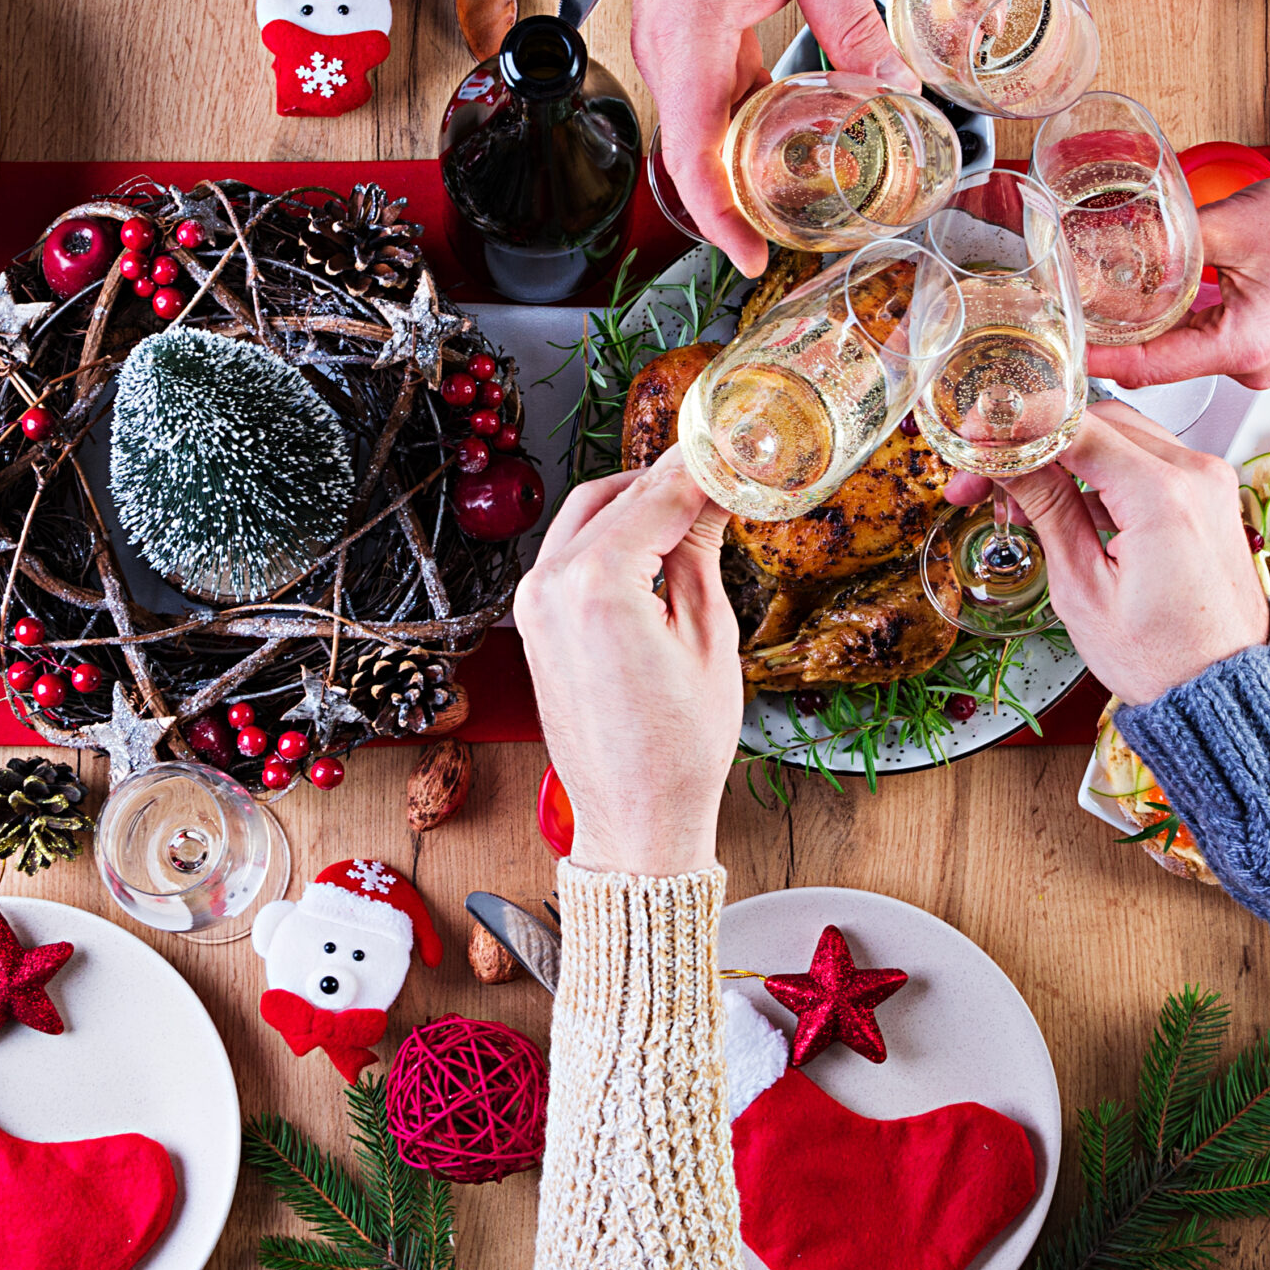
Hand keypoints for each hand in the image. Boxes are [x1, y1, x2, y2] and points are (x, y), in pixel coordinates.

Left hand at [513, 451, 739, 875]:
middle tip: (718, 471)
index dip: (705, 468)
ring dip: (634, 503)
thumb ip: (700, 551)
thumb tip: (710, 496)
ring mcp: (533, 606)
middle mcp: (550, 586)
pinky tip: (654, 541)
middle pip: (615, 498)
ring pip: (584, 519)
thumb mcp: (709, 635)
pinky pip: (569, 555)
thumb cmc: (676, 749)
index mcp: (596, 585)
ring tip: (693, 503)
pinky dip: (609, 537)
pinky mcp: (533, 624)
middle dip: (666, 480)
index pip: (659, 497)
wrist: (635, 819)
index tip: (736, 449)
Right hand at [627, 0, 911, 275]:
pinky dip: (743, 128)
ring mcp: (671, 48)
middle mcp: (667, 57)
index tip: (754, 260)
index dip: (721, 220)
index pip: (693, 158)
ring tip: (800, 200)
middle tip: (794, 243)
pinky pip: (710, 99)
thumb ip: (853, 18)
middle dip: (738, 210)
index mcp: (689, 43)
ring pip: (703, 132)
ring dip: (742, 170)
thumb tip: (897, 82)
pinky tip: (791, 134)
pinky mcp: (684, 35)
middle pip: (695, 159)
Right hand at [950, 403, 1269, 704]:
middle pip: (1097, 420)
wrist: (1223, 689)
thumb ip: (1047, 509)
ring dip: (1068, 455)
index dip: (1015, 430)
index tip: (978, 442)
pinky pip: (1148, 459)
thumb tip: (1009, 462)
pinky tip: (1069, 504)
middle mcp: (1196, 474)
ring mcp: (1208, 481)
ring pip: (1122, 435)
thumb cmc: (1164, 659)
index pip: (1073, 428)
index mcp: (1163, 495)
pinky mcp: (1209, 494)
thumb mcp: (1083, 589)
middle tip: (988, 477)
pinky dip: (1104, 471)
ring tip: (1023, 498)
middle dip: (1036, 442)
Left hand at [1085, 173, 1269, 391]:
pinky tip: (1148, 303)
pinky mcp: (1262, 350)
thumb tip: (1108, 245)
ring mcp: (1259, 364)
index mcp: (1242, 347)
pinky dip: (1176, 328)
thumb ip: (1166, 241)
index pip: (1148, 365)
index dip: (1098, 355)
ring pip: (1181, 355)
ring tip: (1097, 305)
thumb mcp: (1228, 223)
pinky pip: (1204, 345)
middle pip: (1160, 365)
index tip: (1060, 345)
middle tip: (1066, 317)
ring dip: (1145, 333)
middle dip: (1114, 342)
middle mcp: (1252, 368)